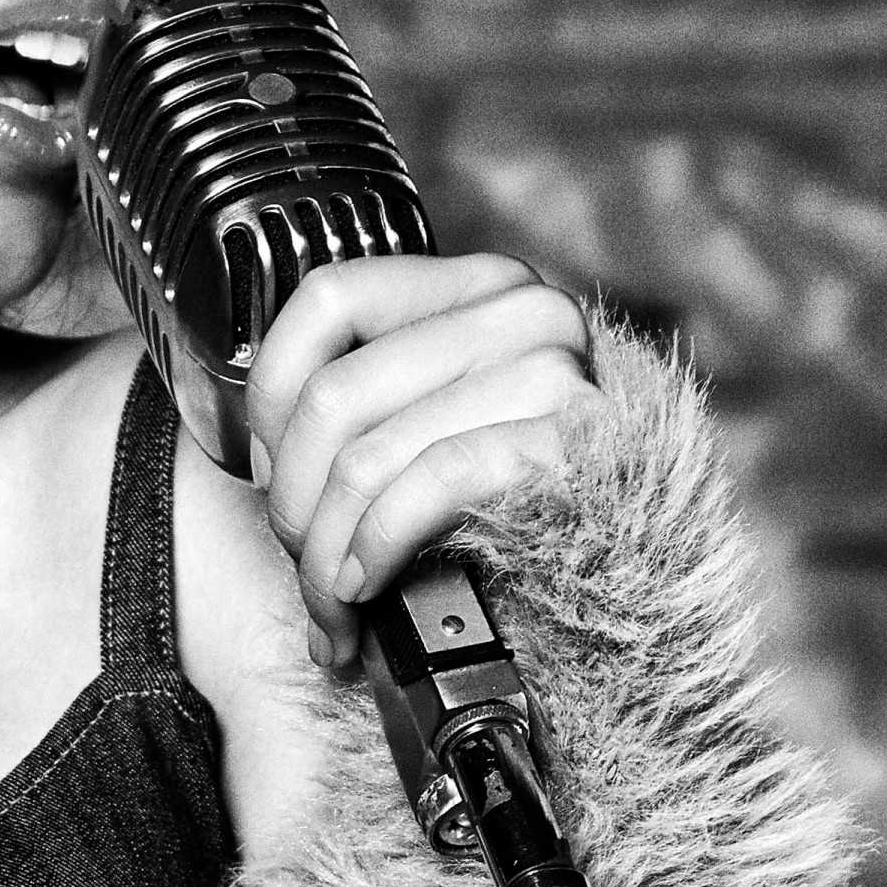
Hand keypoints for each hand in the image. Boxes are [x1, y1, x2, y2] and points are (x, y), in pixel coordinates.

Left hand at [242, 253, 594, 671]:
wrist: (626, 582)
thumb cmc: (508, 508)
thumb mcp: (424, 430)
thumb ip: (361, 407)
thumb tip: (260, 454)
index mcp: (476, 286)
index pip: (331, 299)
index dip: (272, 395)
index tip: (264, 470)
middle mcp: (522, 310)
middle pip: (336, 395)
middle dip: (293, 502)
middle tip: (299, 564)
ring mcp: (557, 371)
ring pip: (370, 454)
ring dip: (326, 550)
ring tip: (330, 600)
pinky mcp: (576, 446)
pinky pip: (434, 485)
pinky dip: (379, 546)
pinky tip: (367, 586)